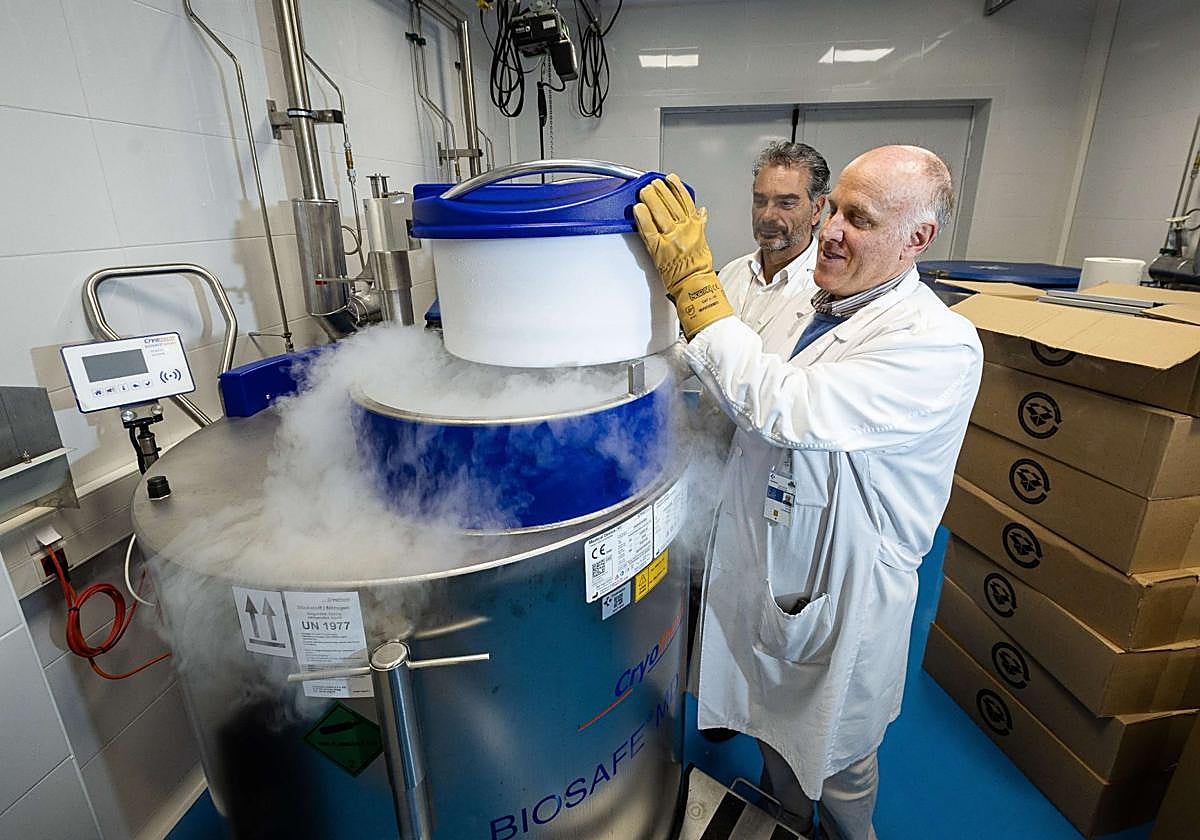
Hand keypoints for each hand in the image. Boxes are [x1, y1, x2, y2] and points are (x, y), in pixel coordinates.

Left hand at [634, 174, 732, 338]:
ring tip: (644, 191)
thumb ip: (700, 223)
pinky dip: (643, 218)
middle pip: (670, 204)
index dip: (676, 187)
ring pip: (660, 214)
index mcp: (695, 226)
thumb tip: (701, 211)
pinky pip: (649, 230)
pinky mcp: (658, 249)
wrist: (695, 284)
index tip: (670, 179)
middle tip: (652, 184)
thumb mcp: (704, 240)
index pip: (685, 201)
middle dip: (660, 191)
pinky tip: (638, 209)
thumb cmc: (699, 267)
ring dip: (650, 200)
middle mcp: (684, 230)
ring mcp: (671, 239)